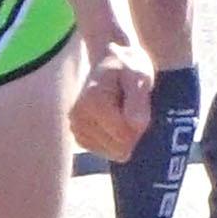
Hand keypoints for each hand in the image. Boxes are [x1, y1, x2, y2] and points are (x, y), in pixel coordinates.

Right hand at [68, 42, 157, 163]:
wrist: (113, 64)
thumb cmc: (129, 69)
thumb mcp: (140, 77)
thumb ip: (138, 100)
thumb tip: (135, 125)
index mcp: (92, 102)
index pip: (125, 137)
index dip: (140, 127)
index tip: (138, 106)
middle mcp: (78, 117)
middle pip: (120, 148)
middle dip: (132, 133)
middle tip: (131, 109)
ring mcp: (76, 128)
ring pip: (115, 153)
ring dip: (124, 136)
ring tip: (121, 112)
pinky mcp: (80, 136)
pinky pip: (107, 152)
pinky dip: (116, 140)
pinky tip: (115, 122)